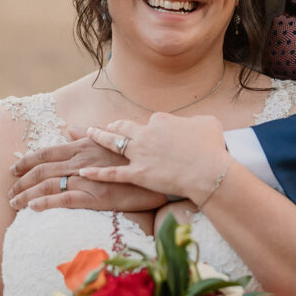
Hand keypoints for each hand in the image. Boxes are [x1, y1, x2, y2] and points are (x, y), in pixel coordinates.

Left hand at [8, 127, 166, 211]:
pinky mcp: (96, 195)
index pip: (47, 152)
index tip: (13, 169)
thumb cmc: (138, 158)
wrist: (160, 171)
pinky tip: (32, 208)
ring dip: (26, 194)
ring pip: (47, 184)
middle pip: (41, 169)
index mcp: (84, 147)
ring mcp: (88, 177)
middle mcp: (81, 160)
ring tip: (14, 203)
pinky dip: (45, 203)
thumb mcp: (113, 140)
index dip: (27, 161)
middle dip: (21, 181)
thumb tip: (72, 129)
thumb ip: (90, 135)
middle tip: (9, 192)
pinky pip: (64, 199)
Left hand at [82, 114, 230, 206]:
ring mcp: (139, 154)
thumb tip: (194, 123)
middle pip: (125, 127)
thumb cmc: (212, 148)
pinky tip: (84, 172)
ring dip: (99, 137)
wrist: (208, 171)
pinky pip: (112, 173)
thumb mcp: (208, 123)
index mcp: (161, 120)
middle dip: (116, 126)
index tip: (154, 134)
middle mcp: (145, 134)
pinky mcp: (137, 174)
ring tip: (90, 133)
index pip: (151, 121)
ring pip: (113, 143)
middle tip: (110, 126)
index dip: (152, 128)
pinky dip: (97, 173)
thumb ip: (196, 121)